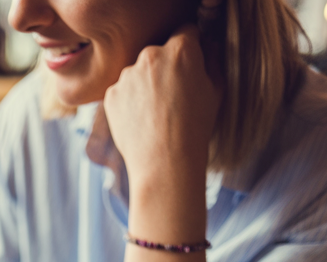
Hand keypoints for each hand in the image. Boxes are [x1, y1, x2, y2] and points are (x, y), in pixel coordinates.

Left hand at [103, 25, 220, 195]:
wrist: (165, 163)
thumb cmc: (195, 129)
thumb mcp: (216, 91)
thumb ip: (212, 60)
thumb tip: (209, 46)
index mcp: (180, 50)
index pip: (185, 32)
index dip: (189, 48)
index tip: (189, 63)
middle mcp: (150, 56)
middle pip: (159, 52)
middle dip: (166, 68)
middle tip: (174, 96)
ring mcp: (127, 75)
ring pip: (138, 72)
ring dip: (146, 85)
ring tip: (157, 114)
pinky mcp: (111, 94)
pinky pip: (123, 91)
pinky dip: (130, 102)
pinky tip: (142, 121)